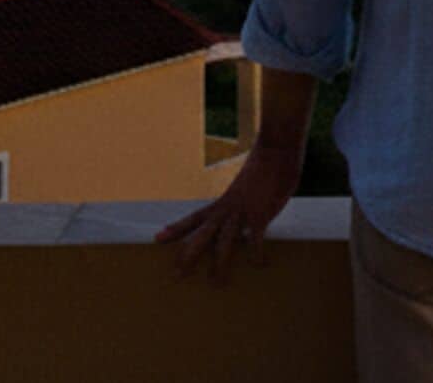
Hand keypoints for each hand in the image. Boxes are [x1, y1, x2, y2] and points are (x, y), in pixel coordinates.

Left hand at [157, 140, 303, 285]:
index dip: (176, 229)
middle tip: (175, 275)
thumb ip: (245, 197)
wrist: (276, 148)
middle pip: (201, 235)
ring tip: (216, 283)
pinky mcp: (261, 214)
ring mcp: (243, 212)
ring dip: (219, 264)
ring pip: (224, 242)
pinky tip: (259, 264)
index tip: (157, 238)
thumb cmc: (266, 163)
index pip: (194, 217)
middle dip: (188, 255)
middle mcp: (228, 208)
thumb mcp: (249, 183)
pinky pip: (256, 239)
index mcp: (223, 201)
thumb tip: (251, 205)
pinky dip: (256, 253)